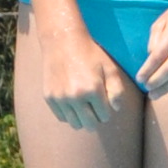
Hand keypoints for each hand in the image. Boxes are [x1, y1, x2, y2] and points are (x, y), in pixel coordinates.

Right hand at [38, 6, 135, 128]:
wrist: (63, 41)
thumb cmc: (90, 54)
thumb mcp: (109, 68)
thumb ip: (117, 90)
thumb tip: (116, 109)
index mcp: (93, 89)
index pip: (104, 116)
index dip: (106, 110)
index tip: (104, 101)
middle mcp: (75, 97)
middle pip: (90, 125)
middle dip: (95, 118)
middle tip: (95, 106)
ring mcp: (60, 98)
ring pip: (75, 124)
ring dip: (82, 118)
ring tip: (84, 105)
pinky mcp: (49, 98)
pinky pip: (62, 118)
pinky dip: (69, 114)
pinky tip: (72, 102)